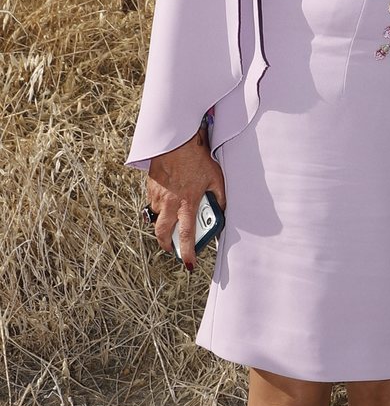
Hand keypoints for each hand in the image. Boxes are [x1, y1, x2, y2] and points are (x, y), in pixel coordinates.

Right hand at [146, 126, 225, 270]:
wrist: (175, 142)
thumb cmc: (197, 159)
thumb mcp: (216, 178)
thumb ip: (219, 196)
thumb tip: (221, 208)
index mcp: (187, 203)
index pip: (186, 235)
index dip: (188, 252)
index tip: (189, 263)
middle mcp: (170, 203)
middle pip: (162, 233)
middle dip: (166, 245)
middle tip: (172, 248)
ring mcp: (158, 196)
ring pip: (157, 218)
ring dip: (164, 222)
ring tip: (173, 219)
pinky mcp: (150, 188)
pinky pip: (153, 203)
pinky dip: (160, 206)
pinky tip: (168, 199)